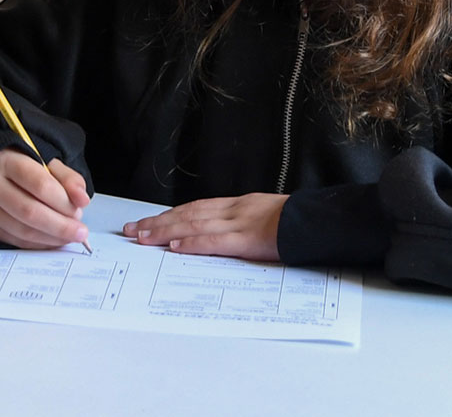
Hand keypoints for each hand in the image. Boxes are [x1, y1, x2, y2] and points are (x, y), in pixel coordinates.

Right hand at [0, 151, 91, 248]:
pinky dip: (37, 244)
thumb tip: (82, 200)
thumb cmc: (15, 165)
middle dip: (61, 226)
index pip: (39, 184)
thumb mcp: (42, 161)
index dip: (63, 201)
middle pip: (30, 211)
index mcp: (6, 161)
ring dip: (51, 238)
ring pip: (22, 230)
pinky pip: (14, 240)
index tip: (79, 210)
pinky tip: (51, 241)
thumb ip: (66, 178)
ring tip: (69, 237)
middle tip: (80, 232)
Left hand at [122, 193, 287, 260]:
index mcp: (239, 206)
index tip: (149, 222)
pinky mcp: (249, 239)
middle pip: (188, 214)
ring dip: (166, 231)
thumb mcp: (267, 217)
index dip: (170, 215)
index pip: (196, 208)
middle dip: (157, 222)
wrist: (320, 221)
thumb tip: (224, 238)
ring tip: (143, 237)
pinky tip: (175, 245)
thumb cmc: (298, 223)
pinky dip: (193, 243)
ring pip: (194, 224)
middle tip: (132, 230)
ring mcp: (240, 223)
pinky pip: (216, 241)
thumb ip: (245, 226)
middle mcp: (234, 210)